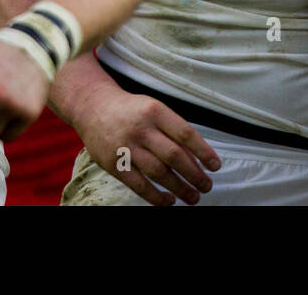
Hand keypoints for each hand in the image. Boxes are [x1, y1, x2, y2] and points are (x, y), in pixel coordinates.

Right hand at [71, 84, 221, 205]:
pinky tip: (168, 201)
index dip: (203, 152)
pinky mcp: (113, 163)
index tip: (215, 166)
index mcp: (155, 111)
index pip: (185, 133)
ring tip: (193, 197)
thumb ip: (172, 130)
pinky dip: (155, 196)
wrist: (92, 107)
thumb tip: (196, 158)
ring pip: (158, 172)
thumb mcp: (153, 109)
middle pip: (174, 156)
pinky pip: (138, 184)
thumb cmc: (131, 110)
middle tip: (207, 186)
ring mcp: (126, 147)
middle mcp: (141, 129)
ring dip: (179, 188)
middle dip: (194, 174)